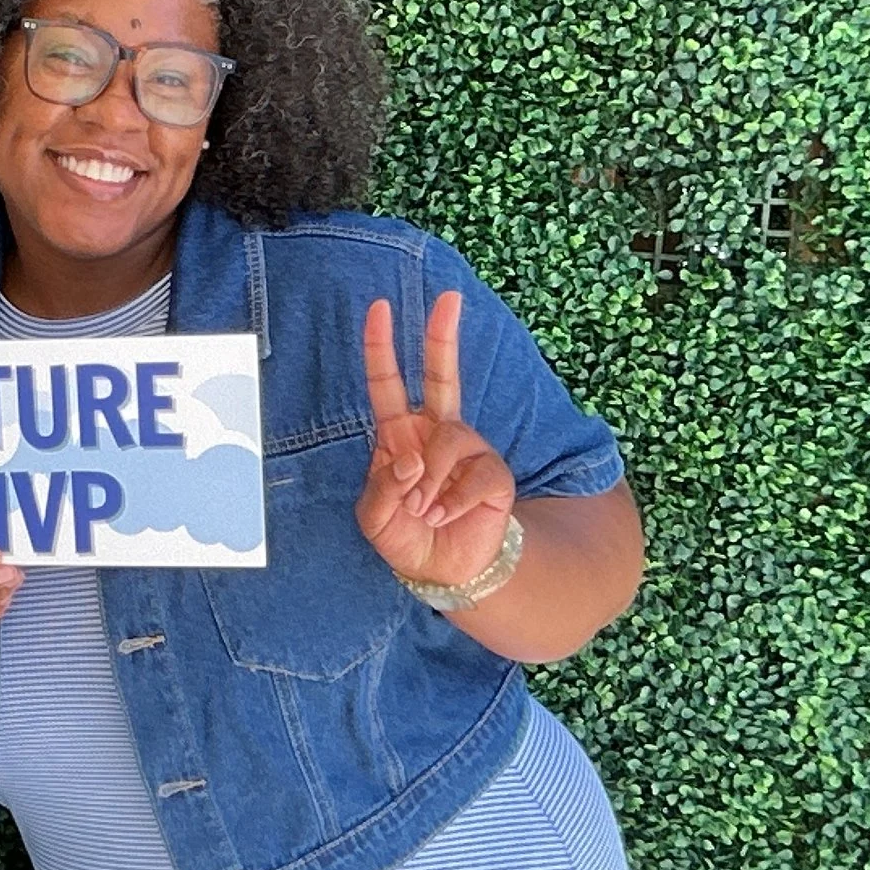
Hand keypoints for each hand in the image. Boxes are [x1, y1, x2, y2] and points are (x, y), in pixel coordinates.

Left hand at [357, 292, 516, 588]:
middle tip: (448, 297)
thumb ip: (382, 488)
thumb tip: (408, 460)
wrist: (444, 571)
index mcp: (398, 435)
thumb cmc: (406, 536)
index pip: (387, 384)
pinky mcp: (493, 473)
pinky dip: (453, 502)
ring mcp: (467, 450)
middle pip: (442, 376)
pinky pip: (474, 476)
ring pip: (448, 441)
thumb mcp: (375, 518)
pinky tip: (446, 516)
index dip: (381, 348)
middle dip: (442, 336)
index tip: (378, 308)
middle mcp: (434, 433)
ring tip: (423, 509)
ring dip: (429, 481)